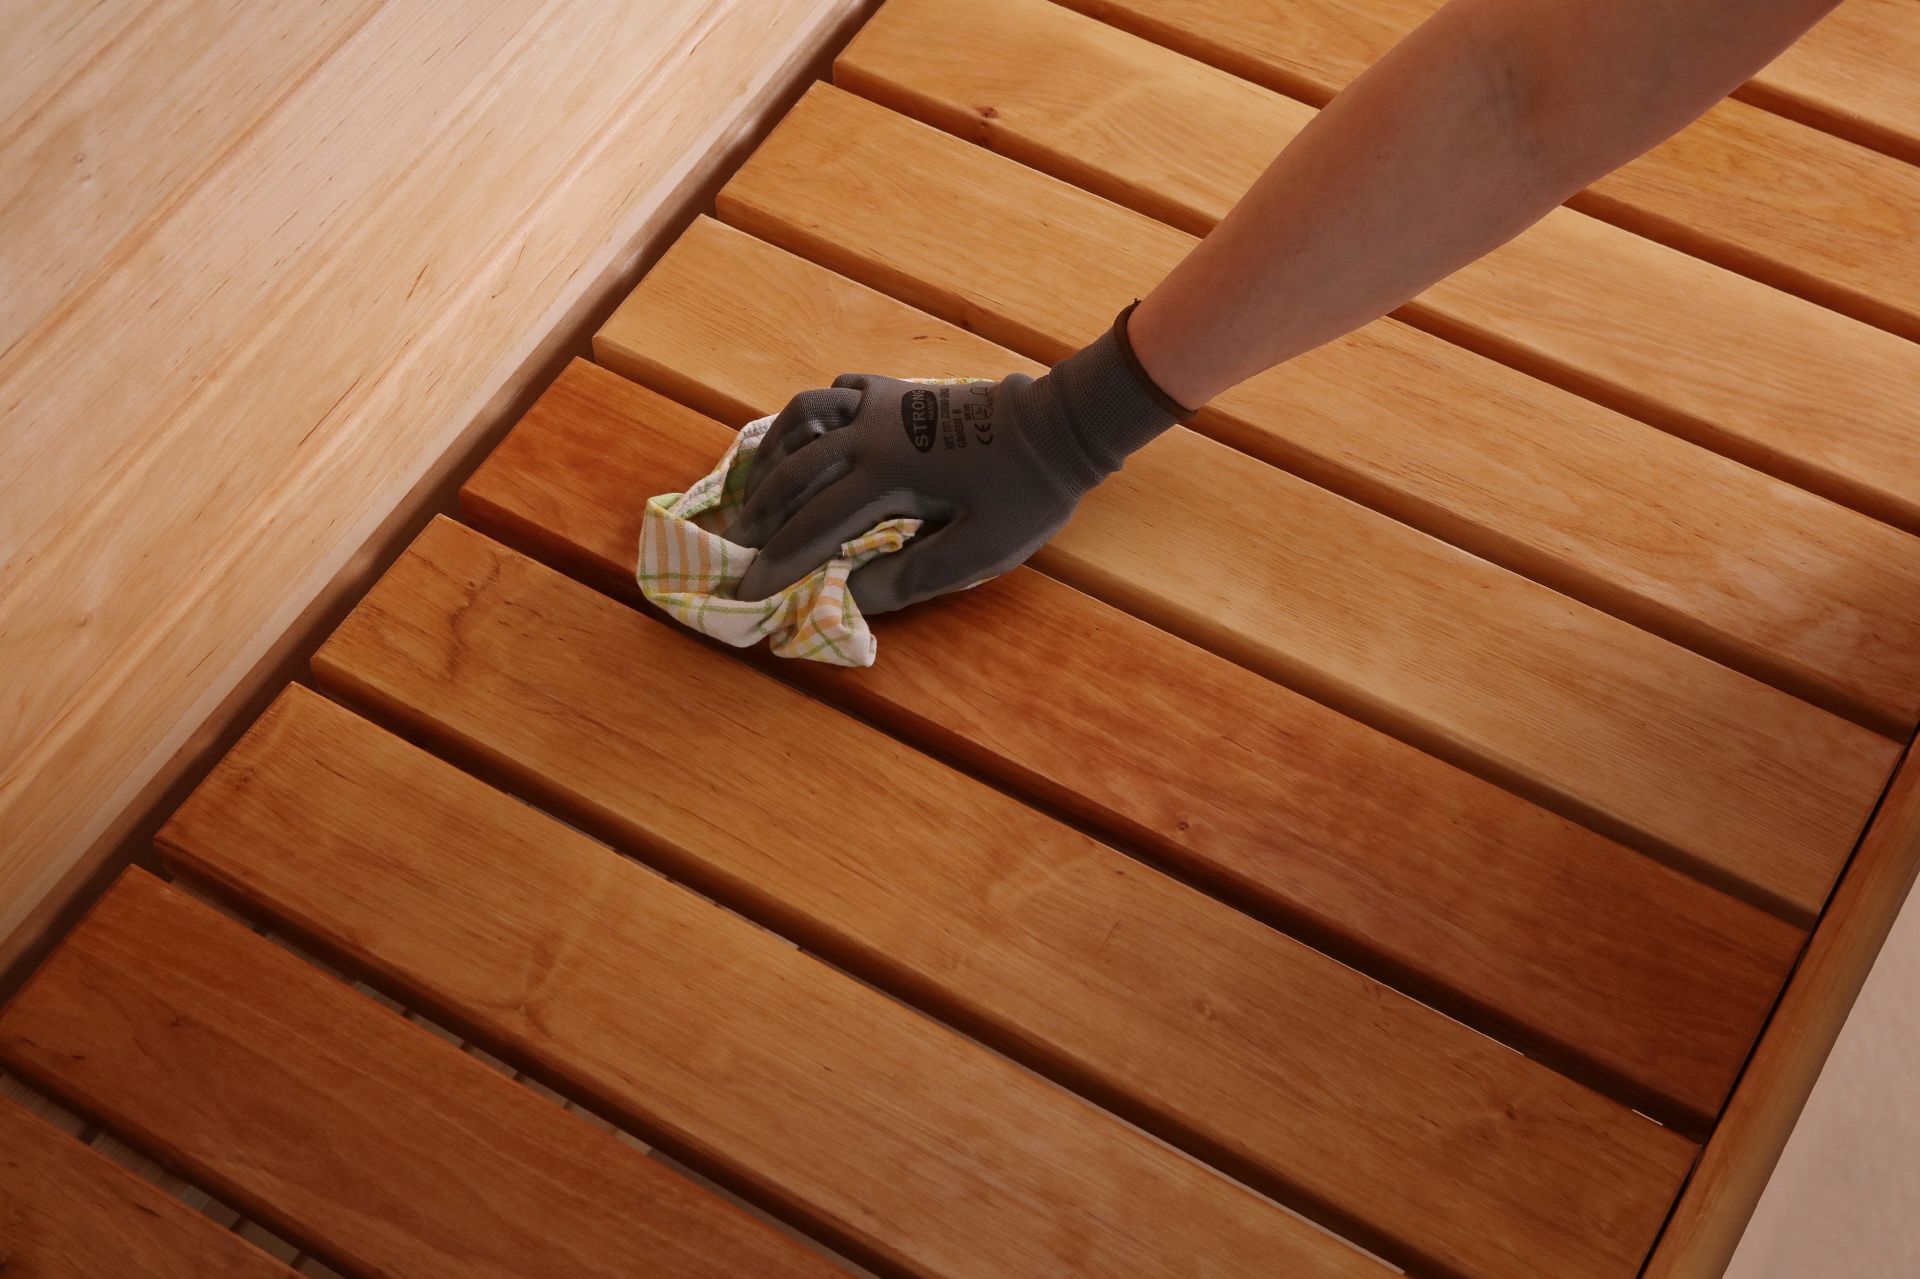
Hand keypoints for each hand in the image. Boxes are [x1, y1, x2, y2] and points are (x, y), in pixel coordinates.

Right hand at [725, 305, 1190, 612]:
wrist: (1062, 426)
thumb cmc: (1027, 494)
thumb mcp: (979, 552)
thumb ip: (912, 576)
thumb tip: (850, 595)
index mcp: (888, 474)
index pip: (816, 525)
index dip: (778, 562)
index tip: (747, 590)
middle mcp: (873, 432)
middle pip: (795, 471)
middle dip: (760, 513)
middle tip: (736, 546)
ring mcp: (884, 403)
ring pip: (804, 417)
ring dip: (774, 454)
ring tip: (756, 486)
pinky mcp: (900, 390)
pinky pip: (838, 393)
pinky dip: (814, 416)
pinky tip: (810, 437)